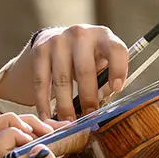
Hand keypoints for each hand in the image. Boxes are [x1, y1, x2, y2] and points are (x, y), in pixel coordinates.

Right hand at [0, 24, 129, 120]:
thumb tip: (97, 110)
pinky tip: (47, 116)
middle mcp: (80, 34)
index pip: (116, 50)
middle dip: (88, 98)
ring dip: (65, 106)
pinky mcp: (40, 50)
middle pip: (85, 70)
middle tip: (89, 117)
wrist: (57, 39)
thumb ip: (105, 81)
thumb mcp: (101, 61)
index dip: (118, 70)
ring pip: (61, 79)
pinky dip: (43, 102)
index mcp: (103, 36)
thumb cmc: (86, 57)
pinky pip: (41, 81)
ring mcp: (58, 40)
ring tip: (68, 123)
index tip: (117, 89)